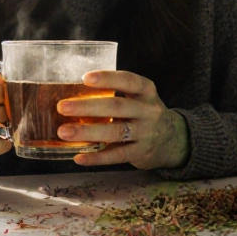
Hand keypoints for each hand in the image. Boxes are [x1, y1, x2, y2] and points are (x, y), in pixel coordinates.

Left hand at [56, 70, 188, 169]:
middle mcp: (149, 111)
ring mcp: (146, 133)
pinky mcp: (141, 153)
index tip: (85, 78)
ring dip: (87, 132)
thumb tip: (73, 94)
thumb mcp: (139, 98)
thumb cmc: (144, 114)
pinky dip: (97, 157)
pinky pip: (117, 156)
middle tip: (63, 107)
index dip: (108, 78)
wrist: (173, 139)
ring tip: (63, 132)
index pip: (129, 81)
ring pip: (115, 132)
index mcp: (146, 92)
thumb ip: (116, 95)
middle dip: (88, 107)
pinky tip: (79, 157)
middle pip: (117, 107)